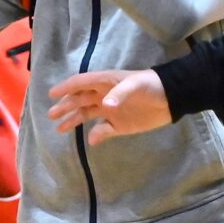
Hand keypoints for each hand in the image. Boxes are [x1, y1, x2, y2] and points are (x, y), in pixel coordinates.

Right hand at [47, 69, 172, 143]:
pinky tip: (89, 140)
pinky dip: (96, 135)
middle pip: (79, 100)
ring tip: (59, 128)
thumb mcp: (136, 84)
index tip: (52, 95)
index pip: (81, 83)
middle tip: (51, 115)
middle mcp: (104, 96)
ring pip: (87, 115)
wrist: (171, 99)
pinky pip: (103, 131)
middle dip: (65, 106)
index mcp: (105, 82)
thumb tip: (105, 107)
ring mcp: (111, 111)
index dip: (66, 88)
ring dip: (73, 120)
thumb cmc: (152, 85)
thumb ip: (120, 93)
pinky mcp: (120, 125)